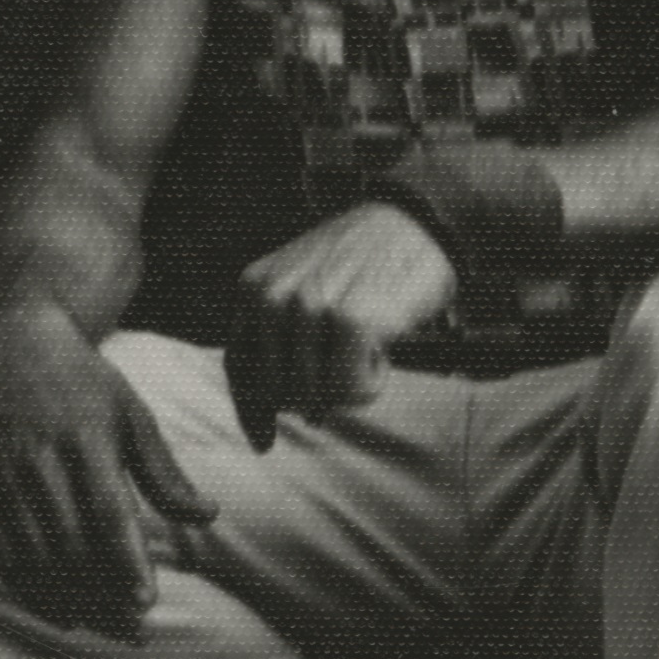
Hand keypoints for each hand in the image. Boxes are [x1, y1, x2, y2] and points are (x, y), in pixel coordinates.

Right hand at [0, 299, 207, 633]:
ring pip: (35, 554)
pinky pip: (5, 551)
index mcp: (85, 439)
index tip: (145, 600)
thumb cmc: (85, 383)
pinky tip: (61, 613)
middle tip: (134, 632)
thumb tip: (208, 516)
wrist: (13, 347)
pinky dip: (30, 589)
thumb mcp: (134, 414)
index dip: (123, 558)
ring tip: (104, 629)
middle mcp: (41, 461)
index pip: (105, 509)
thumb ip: (165, 471)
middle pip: (69, 543)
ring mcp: (7, 478)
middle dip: (101, 594)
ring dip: (68, 599)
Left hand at [224, 202, 460, 445]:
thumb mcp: (305, 281)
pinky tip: (386, 349)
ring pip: (315, 394)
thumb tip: (285, 406)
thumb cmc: (370, 257)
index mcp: (254, 288)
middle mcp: (272, 297)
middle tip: (353, 370)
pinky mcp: (352, 322)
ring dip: (351, 386)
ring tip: (373, 346)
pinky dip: (373, 383)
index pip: (239, 365)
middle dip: (313, 399)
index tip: (262, 441)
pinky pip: (351, 391)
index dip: (250, 409)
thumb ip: (284, 331)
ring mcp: (310, 309)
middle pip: (276, 389)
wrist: (419, 217)